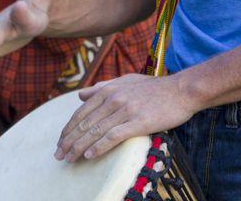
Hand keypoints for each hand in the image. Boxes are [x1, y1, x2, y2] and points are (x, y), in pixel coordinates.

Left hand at [54, 73, 194, 162]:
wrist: (182, 90)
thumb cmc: (154, 87)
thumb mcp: (125, 81)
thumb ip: (101, 87)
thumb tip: (80, 95)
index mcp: (108, 89)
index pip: (81, 112)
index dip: (68, 129)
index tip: (60, 142)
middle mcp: (113, 98)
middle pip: (84, 123)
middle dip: (69, 141)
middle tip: (59, 155)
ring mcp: (125, 110)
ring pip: (95, 131)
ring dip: (79, 147)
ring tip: (69, 159)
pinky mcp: (138, 121)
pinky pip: (113, 136)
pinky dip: (99, 147)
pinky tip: (90, 156)